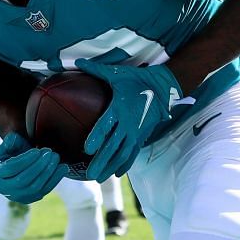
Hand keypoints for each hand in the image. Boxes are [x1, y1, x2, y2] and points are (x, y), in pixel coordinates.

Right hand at [0, 131, 68, 203]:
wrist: (21, 162)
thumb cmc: (15, 150)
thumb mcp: (11, 143)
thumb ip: (11, 140)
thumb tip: (13, 139)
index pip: (10, 169)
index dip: (24, 160)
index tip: (37, 151)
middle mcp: (3, 188)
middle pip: (23, 180)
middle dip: (38, 166)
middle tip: (50, 152)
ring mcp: (16, 196)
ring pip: (34, 188)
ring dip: (48, 172)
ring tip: (56, 158)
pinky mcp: (30, 199)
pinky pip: (44, 191)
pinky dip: (54, 179)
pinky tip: (63, 168)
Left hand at [76, 57, 183, 180]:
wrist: (163, 87)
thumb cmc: (136, 79)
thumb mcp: (116, 72)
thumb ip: (95, 69)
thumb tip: (76, 61)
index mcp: (120, 107)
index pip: (106, 125)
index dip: (97, 137)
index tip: (87, 149)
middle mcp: (128, 123)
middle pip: (113, 145)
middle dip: (102, 161)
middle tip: (90, 174)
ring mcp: (136, 131)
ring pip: (123, 153)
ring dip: (111, 166)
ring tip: (100, 178)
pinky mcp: (142, 135)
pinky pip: (133, 152)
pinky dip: (125, 163)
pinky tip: (117, 173)